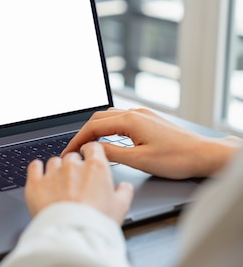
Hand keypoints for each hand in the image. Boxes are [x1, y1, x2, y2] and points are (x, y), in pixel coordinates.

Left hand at [25, 141, 132, 224]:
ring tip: (59, 186)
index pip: (93, 147)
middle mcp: (72, 166)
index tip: (89, 157)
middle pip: (72, 157)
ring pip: (54, 162)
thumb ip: (124, 192)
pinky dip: (37, 169)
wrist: (72, 235)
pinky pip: (35, 166)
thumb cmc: (96, 223)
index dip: (91, 152)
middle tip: (76, 183)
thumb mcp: (120, 208)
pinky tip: (40, 175)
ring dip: (56, 170)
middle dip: (74, 167)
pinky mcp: (35, 182)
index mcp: (95, 168)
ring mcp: (52, 173)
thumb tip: (125, 187)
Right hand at [62, 108, 240, 178]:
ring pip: (110, 117)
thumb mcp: (139, 160)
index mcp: (129, 120)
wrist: (205, 154)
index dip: (77, 140)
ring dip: (95, 129)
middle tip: (73, 149)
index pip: (93, 127)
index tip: (69, 151)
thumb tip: (93, 149)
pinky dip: (109, 128)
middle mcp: (134, 113)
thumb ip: (112, 152)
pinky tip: (108, 139)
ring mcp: (142, 115)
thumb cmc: (177, 158)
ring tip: (87, 145)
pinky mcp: (149, 120)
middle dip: (83, 133)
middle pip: (98, 118)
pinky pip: (121, 120)